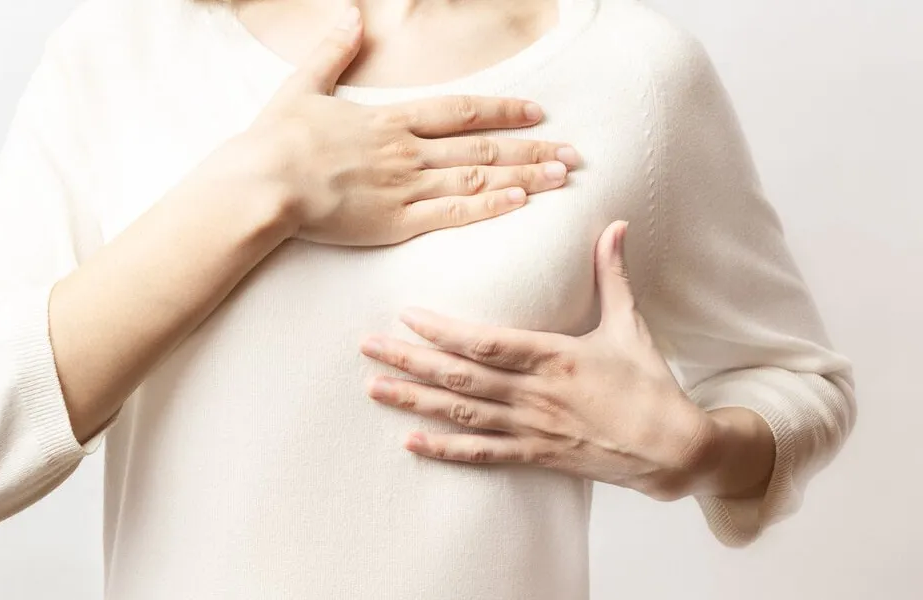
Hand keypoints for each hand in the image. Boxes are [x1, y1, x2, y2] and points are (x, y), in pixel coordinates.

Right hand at [238, 7, 580, 245]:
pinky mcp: (394, 223)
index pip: (459, 110)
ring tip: (561, 177)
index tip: (536, 111)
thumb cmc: (276, 141)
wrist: (264, 183)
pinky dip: (488, 208)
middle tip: (572, 152)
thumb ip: (331, 51)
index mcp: (388, 121)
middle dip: (530, 148)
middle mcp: (406, 151)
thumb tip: (348, 13)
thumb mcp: (302, 86)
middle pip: (481, 146)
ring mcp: (404, 187)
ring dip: (522, 176)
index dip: (502, 109)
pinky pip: (451, 214)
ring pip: (476, 179)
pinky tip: (519, 204)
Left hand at [358, 221, 719, 499]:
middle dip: (410, 359)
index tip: (407, 315)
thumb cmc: (650, 384)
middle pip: (460, 376)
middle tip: (366, 346)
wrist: (675, 449)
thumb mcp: (630, 324)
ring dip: (414, 401)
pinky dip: (444, 450)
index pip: (488, 342)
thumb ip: (613, 274)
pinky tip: (410, 442)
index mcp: (555, 356)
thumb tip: (614, 224)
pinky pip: (482, 454)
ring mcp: (532, 428)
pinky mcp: (536, 455)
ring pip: (462, 414)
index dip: (444, 331)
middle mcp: (535, 394)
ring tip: (373, 387)